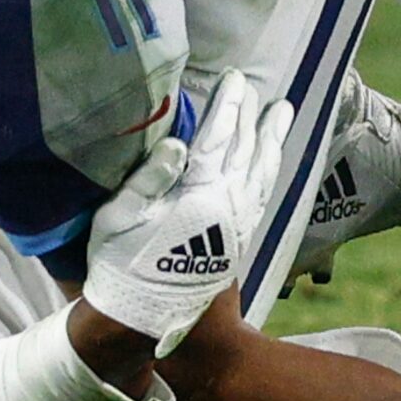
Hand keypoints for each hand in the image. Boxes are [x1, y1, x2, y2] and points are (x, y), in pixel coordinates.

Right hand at [82, 70, 287, 356]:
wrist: (145, 321)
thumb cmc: (120, 265)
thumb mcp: (118, 218)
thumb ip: (147, 178)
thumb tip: (174, 142)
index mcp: (197, 195)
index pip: (218, 139)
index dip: (227, 106)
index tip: (234, 79)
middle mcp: (225, 207)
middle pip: (245, 149)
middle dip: (251, 115)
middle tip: (256, 87)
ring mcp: (236, 225)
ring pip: (262, 172)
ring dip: (272, 140)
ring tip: (282, 113)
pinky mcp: (238, 240)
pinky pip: (262, 195)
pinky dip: (270, 171)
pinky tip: (270, 161)